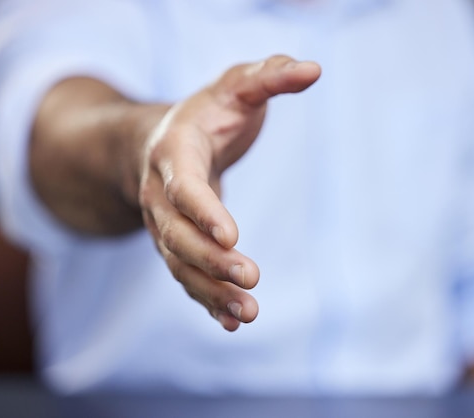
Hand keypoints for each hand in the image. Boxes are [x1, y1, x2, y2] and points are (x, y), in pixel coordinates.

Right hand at [139, 55, 320, 330]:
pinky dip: (207, 300)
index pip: (183, 185)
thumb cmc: (208, 114)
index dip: (203, 211)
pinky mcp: (178, 244)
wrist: (163, 142)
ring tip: (247, 314)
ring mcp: (165, 224)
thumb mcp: (236, 84)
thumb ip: (269, 76)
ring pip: (180, 264)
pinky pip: (186, 276)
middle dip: (211, 260)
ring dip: (210, 291)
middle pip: (177, 235)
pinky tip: (231, 321)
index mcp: (173, 151)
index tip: (233, 235)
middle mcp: (160, 194)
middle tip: (252, 279)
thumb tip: (313, 69)